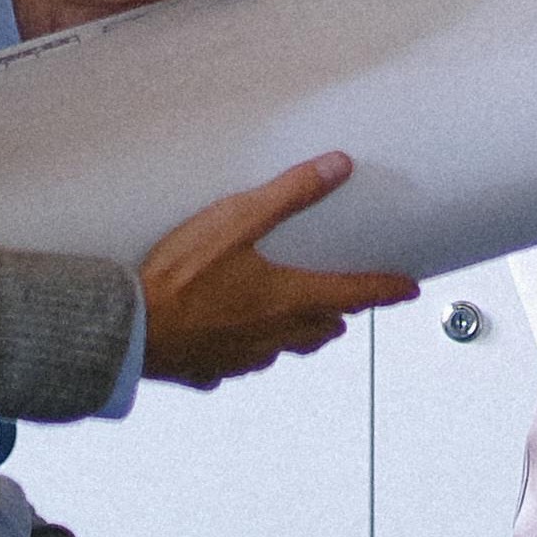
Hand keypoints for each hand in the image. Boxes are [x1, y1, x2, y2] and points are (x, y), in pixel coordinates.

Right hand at [134, 153, 417, 387]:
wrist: (130, 328)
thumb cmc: (180, 278)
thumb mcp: (238, 219)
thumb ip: (290, 193)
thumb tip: (337, 167)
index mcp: (288, 299)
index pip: (353, 294)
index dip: (384, 289)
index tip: (406, 289)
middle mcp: (274, 335)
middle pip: (323, 327)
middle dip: (341, 312)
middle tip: (351, 302)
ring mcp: (243, 357)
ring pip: (287, 348)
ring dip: (303, 333)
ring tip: (305, 321)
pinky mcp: (212, 369)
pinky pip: (241, 362)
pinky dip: (250, 349)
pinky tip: (236, 339)